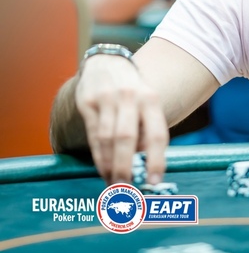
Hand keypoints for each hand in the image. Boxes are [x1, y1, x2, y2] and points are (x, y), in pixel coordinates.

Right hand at [75, 55, 168, 184]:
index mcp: (151, 98)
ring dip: (110, 166)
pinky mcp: (88, 102)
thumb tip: (145, 165)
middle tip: (127, 190)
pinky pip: (93, 135)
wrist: (106, 61)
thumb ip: (147, 129)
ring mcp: (107, 99)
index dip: (156, 159)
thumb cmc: (132, 90)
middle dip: (126, 167)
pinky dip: (99, 156)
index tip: (155, 181)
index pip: (157, 132)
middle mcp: (130, 97)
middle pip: (127, 138)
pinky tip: (103, 170)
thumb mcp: (147, 101)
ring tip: (114, 185)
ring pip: (107, 139)